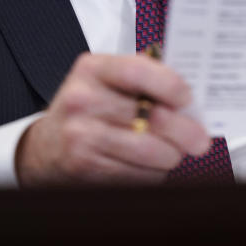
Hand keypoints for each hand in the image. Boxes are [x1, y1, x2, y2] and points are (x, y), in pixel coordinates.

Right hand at [15, 52, 211, 185]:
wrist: (45, 147)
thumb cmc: (86, 108)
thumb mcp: (105, 80)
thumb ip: (144, 77)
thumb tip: (191, 94)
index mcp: (92, 69)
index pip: (138, 71)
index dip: (171, 86)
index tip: (187, 99)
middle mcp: (83, 100)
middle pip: (151, 118)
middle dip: (184, 132)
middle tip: (199, 139)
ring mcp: (81, 136)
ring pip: (149, 152)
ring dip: (170, 156)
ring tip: (172, 152)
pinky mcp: (86, 168)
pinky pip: (137, 175)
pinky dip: (152, 174)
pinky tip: (148, 166)